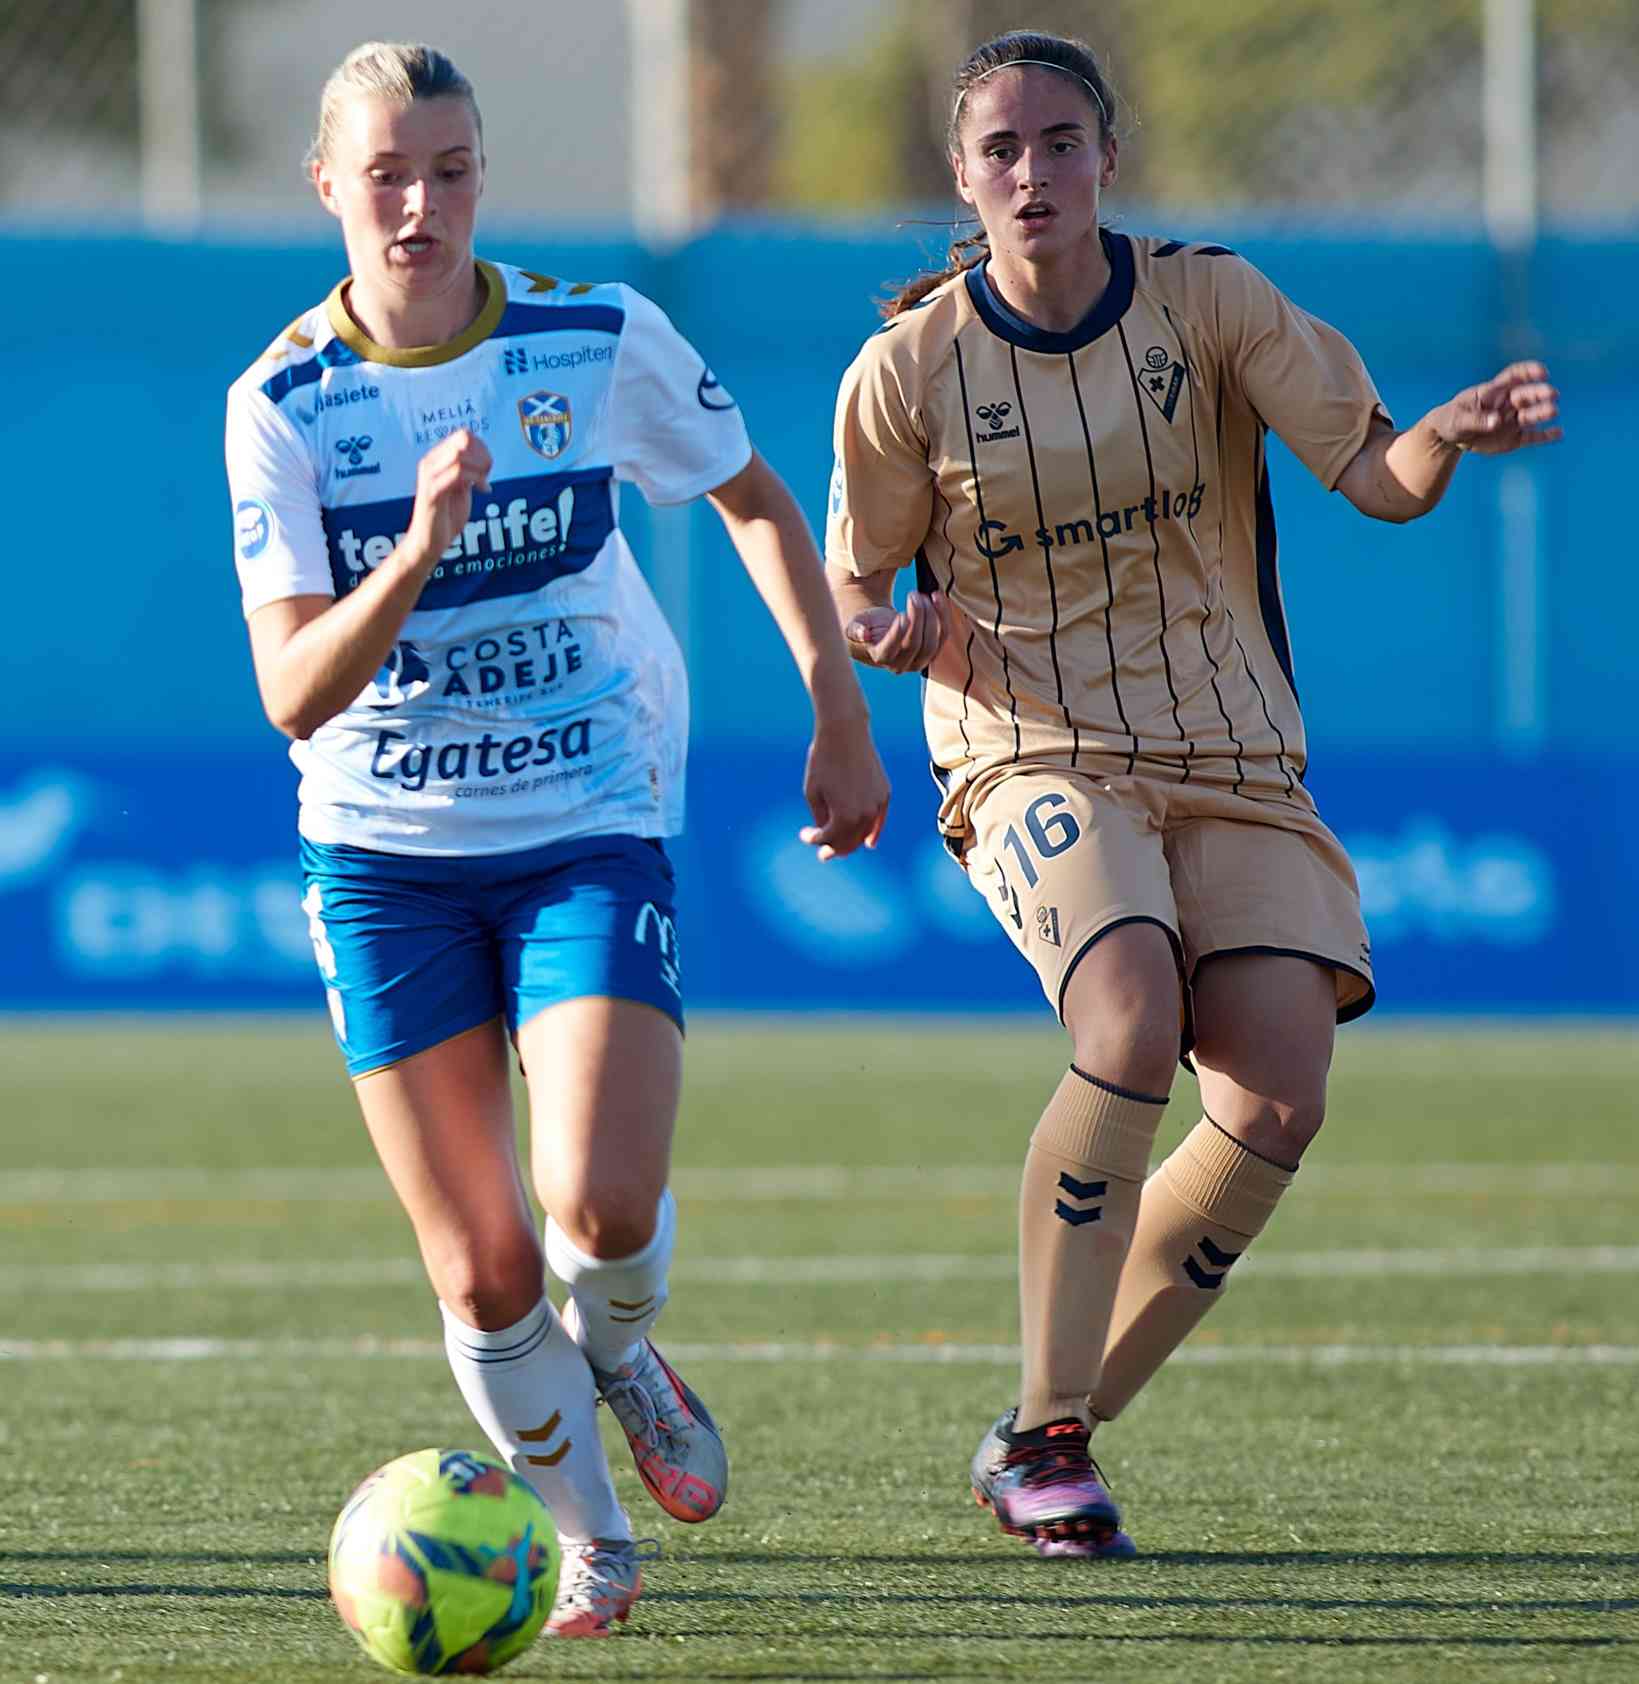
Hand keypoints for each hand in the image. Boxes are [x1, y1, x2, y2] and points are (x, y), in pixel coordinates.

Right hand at [406, 429, 492, 560]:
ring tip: (484, 483)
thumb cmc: (445, 518)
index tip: (488, 468)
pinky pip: (458, 473)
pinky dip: (476, 479)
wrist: (428, 543)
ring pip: (460, 454)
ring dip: (480, 467)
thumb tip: (482, 459)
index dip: (482, 447)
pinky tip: (482, 490)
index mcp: (436, 460)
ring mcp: (429, 476)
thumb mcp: (460, 490)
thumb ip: (468, 473)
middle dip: (483, 454)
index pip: (463, 435)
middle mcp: (430, 463)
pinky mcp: (433, 492)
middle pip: (463, 438)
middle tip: (488, 474)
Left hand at [798, 715, 890, 861]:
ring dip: (851, 842)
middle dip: (833, 849)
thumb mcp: (813, 793)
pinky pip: (878, 821)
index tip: (804, 834)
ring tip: (840, 845)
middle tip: (823, 853)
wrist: (845, 733)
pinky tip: (868, 843)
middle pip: (848, 843)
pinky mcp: (885, 794)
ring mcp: (877, 805)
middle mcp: (865, 816)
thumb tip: (825, 836)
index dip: (814, 840)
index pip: (828, 840)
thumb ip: (820, 818)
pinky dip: (872, 832)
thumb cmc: (823, 761)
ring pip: (864, 834)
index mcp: (844, 817)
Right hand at [845, 590, 950, 674]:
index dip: (897, 634)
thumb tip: (862, 634)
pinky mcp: (933, 650)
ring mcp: (919, 660)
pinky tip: (937, 597)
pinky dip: (943, 615)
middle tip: (913, 594)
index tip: (901, 614)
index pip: (890, 651)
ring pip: (932, 642)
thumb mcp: (854, 626)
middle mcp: (901, 664)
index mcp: (881, 658)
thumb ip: (855, 630)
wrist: (880, 633)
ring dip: (932, 615)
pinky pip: (943, 635)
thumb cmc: (866, 626)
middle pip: (915, 645)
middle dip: (918, 617)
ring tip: (925, 594)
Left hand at [1435, 362, 1561, 454]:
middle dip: (1540, 393)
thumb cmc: (1452, 420)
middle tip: (1552, 394)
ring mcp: (1512, 420)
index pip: (1515, 376)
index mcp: (1494, 392)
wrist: (1449, 437)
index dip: (1529, 371)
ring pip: (1532, 414)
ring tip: (1553, 411)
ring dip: (1543, 412)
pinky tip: (1558, 434)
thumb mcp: (1459, 420)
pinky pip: (1533, 436)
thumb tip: (1496, 421)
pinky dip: (1545, 435)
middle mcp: (1508, 403)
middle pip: (1527, 395)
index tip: (1542, 372)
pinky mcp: (1514, 437)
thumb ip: (1477, 420)